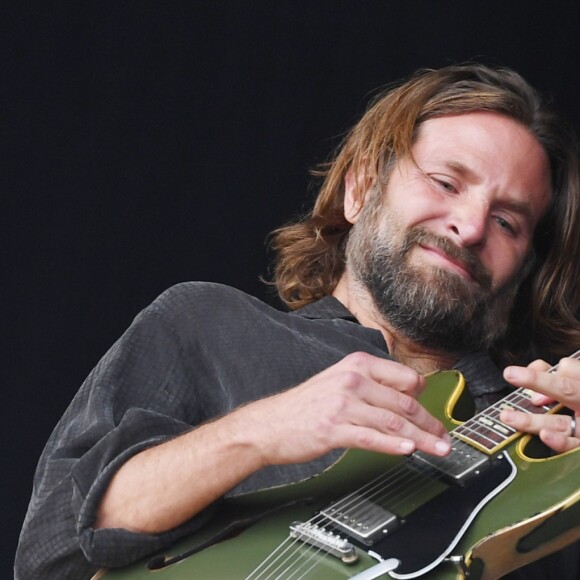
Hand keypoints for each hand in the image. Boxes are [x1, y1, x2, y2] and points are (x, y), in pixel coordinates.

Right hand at [230, 351, 450, 466]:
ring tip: (438, 449)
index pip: (404, 377)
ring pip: (393, 422)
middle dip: (429, 423)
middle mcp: (351, 380)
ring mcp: (342, 404)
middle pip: (403, 402)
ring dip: (421, 438)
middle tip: (444, 436)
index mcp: (356, 365)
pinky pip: (372, 437)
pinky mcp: (334, 428)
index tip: (435, 413)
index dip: (425, 397)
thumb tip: (404, 399)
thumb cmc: (305, 406)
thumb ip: (370, 385)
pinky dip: (394, 445)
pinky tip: (409, 450)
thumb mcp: (338, 381)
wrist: (270, 424)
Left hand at [500, 356, 579, 452]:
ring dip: (532, 420)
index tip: (517, 375)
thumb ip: (567, 376)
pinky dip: (561, 443)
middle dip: (538, 381)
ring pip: (562, 423)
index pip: (571, 371)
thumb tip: (539, 383)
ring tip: (507, 416)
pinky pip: (575, 448)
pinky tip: (546, 436)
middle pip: (568, 390)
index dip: (547, 372)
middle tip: (510, 374)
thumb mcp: (579, 382)